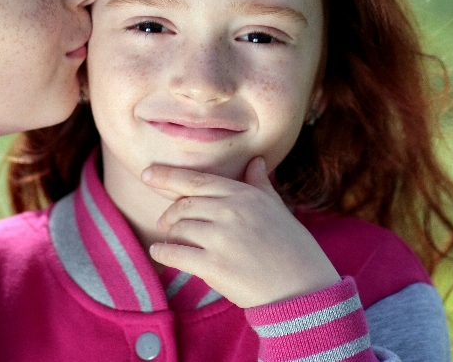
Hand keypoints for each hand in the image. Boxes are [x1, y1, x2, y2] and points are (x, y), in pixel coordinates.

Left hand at [142, 156, 339, 307]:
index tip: (147, 173)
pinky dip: (163, 252)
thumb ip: (260, 185)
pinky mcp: (214, 266)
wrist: (304, 290)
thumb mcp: (278, 210)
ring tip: (170, 240)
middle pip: (183, 205)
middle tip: (164, 222)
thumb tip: (256, 161)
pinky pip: (175, 254)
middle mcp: (231, 212)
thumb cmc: (293, 249)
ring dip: (169, 235)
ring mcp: (221, 238)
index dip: (167, 176)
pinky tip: (159, 252)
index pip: (197, 180)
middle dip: (170, 214)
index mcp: (244, 195)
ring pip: (178, 228)